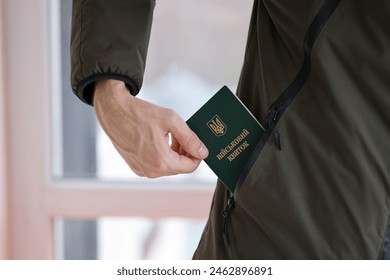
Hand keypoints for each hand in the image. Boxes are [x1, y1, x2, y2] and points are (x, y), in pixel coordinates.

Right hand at [93, 79, 208, 177]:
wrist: (114, 111)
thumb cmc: (140, 113)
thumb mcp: (171, 121)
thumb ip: (190, 138)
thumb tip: (203, 152)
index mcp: (161, 162)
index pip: (190, 167)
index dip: (197, 154)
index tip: (196, 142)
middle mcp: (151, 171)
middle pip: (179, 167)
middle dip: (184, 152)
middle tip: (181, 135)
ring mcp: (142, 170)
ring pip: (168, 166)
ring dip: (173, 153)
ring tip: (169, 135)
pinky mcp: (136, 167)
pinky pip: (156, 165)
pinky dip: (162, 154)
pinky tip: (158, 139)